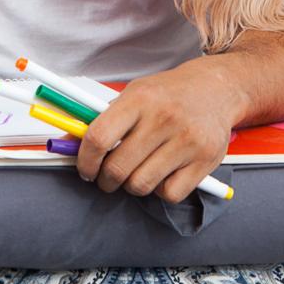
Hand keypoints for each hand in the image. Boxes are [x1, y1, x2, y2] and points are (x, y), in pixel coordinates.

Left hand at [75, 60, 243, 203]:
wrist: (216, 89)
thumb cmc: (168, 95)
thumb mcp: (135, 93)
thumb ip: (105, 118)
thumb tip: (67, 141)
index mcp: (139, 99)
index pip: (99, 137)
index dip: (85, 160)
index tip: (86, 169)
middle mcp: (163, 118)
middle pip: (118, 169)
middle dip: (106, 180)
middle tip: (108, 177)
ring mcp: (187, 140)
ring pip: (141, 185)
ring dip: (132, 186)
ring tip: (137, 172)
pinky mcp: (206, 160)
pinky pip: (170, 194)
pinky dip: (161, 190)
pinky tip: (163, 174)